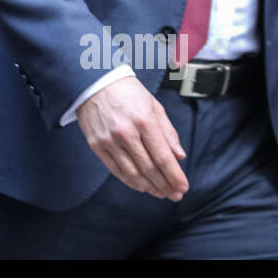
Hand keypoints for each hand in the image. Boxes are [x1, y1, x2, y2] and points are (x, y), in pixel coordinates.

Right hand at [75, 76, 188, 200]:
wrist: (94, 82)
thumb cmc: (127, 92)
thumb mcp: (153, 106)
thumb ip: (168, 132)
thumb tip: (179, 156)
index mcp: (144, 120)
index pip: (162, 157)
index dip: (174, 176)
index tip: (183, 187)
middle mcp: (125, 132)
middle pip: (149, 168)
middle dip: (165, 185)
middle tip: (175, 195)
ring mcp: (109, 140)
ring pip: (132, 173)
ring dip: (149, 187)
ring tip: (160, 193)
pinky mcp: (96, 145)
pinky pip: (115, 170)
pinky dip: (130, 181)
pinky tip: (141, 186)